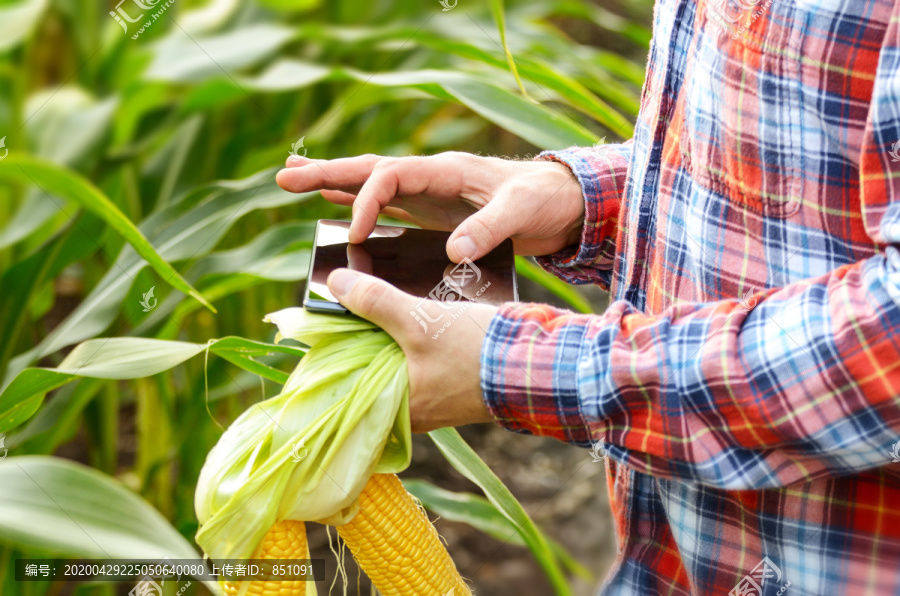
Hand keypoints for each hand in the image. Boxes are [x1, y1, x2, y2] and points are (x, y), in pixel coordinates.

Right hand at [276, 152, 583, 261]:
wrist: (566, 203)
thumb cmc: (546, 200)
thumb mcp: (521, 212)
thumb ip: (488, 229)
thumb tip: (452, 253)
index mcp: (446, 170)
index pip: (390, 174)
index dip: (366, 199)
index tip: (354, 233)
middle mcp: (432, 178)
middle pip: (369, 170)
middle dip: (327, 174)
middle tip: (282, 177)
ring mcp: (431, 196)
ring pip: (373, 187)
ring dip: (335, 186)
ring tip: (295, 184)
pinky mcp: (436, 215)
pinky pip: (391, 209)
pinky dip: (363, 208)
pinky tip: (341, 213)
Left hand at [326, 267, 496, 431]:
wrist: (540, 364)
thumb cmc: (476, 350)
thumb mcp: (421, 320)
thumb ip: (377, 301)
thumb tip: (335, 282)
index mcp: (398, 407)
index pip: (353, 382)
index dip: (340, 350)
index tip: (333, 322)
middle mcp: (416, 413)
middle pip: (376, 372)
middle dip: (368, 341)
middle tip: (355, 308)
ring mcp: (440, 403)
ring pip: (403, 366)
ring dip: (395, 340)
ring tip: (385, 307)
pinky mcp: (459, 389)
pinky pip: (426, 366)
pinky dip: (418, 346)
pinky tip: (419, 320)